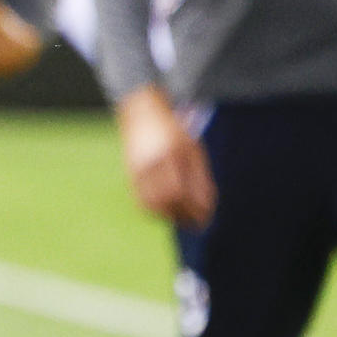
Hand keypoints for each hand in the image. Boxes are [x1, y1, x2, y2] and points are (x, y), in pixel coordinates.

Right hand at [116, 83, 214, 228]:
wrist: (141, 112)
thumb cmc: (173, 132)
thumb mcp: (193, 149)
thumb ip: (200, 176)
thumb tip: (206, 207)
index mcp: (175, 152)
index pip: (185, 190)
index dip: (196, 209)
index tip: (205, 220)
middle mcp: (155, 160)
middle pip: (169, 199)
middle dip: (183, 216)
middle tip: (195, 224)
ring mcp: (139, 166)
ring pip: (152, 203)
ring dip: (168, 216)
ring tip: (180, 218)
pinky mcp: (130, 172)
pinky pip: (140, 200)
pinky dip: (153, 211)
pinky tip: (164, 212)